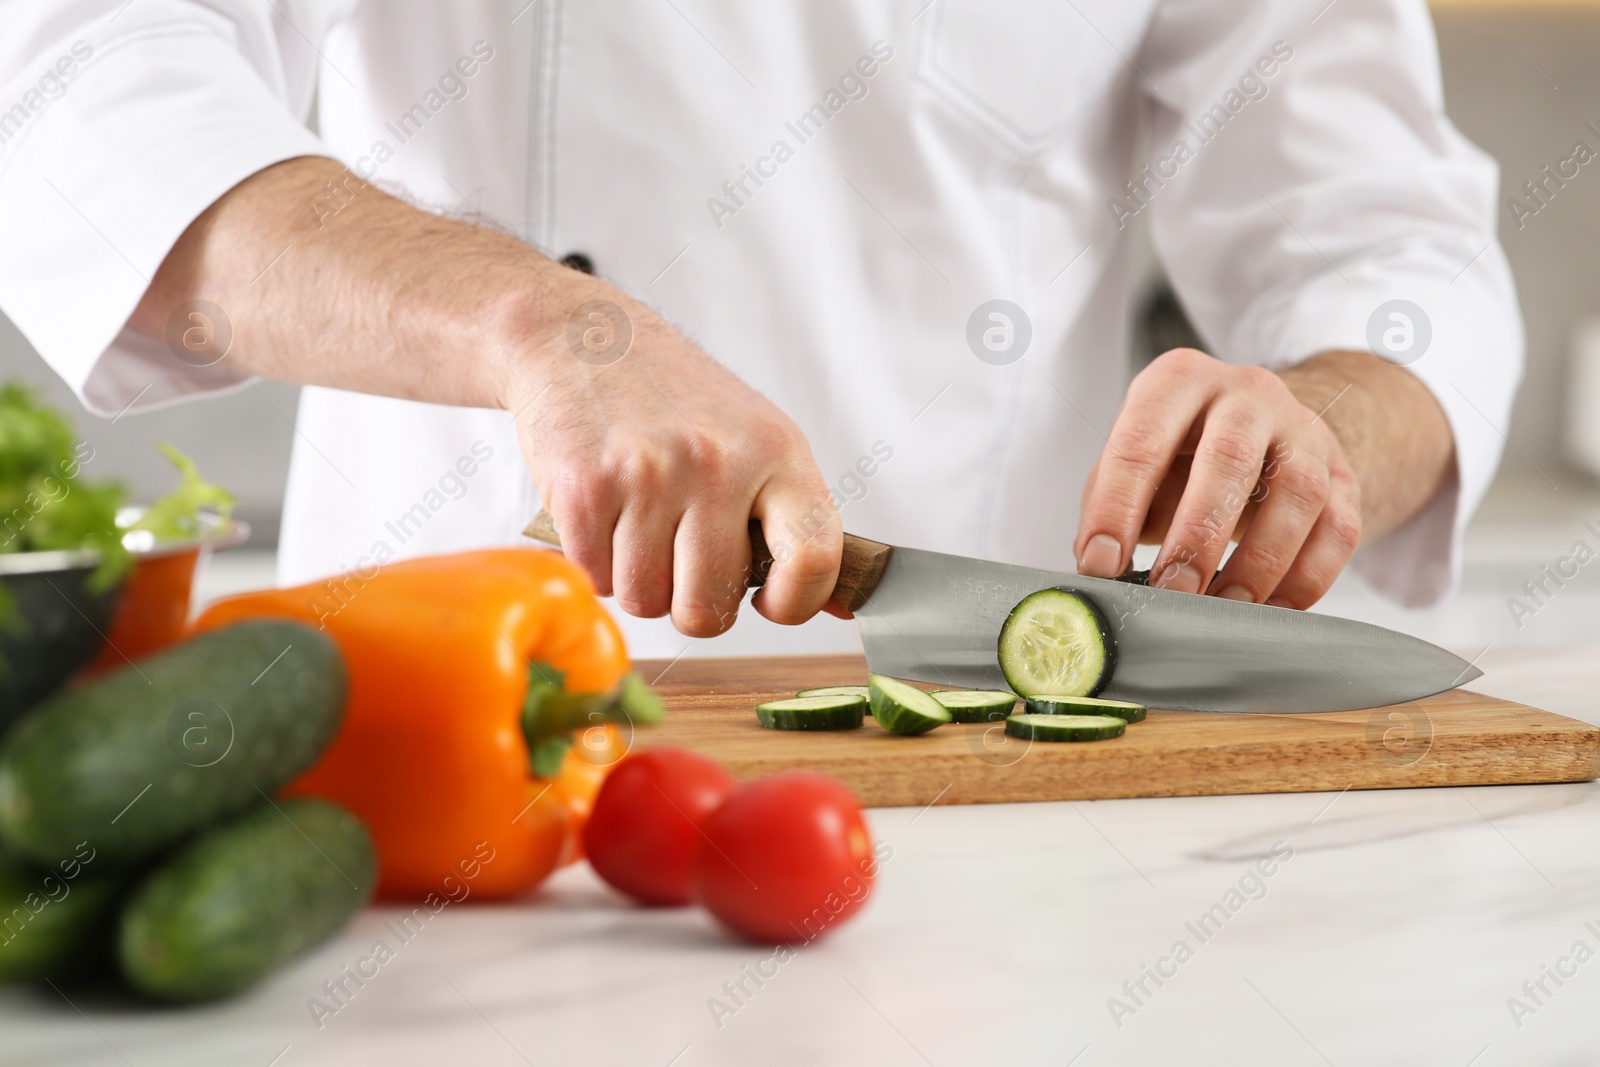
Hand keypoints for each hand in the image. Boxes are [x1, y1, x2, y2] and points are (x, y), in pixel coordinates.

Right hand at [503, 276, 841, 636]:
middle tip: (682, 562)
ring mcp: (649, 475)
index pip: (813, 557)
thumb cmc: (673, 396)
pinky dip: (594, 562)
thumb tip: (841, 604)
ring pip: (645, 601)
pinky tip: (603, 513)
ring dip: (637, 581)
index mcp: (777, 450)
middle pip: (710, 608)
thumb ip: (791, 515)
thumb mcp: (755, 435)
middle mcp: (718, 462)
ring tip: (637, 524)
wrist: (582, 335)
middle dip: (692, 604)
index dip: (793, 603)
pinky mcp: (585, 488)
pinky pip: (596, 579)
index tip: (767, 601)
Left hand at [1073, 348, 1362, 607]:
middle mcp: (1247, 393)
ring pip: (1297, 494)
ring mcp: (1303, 430)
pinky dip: (1306, 578)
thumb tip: (1097, 570)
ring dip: (1258, 563)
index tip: (1100, 565)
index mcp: (1179, 381)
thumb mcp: (1135, 459)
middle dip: (1196, 535)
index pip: (1142, 441)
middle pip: (1229, 460)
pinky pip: (1338, 529)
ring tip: (1222, 608)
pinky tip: (1271, 609)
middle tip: (1170, 591)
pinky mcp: (1342, 474)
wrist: (1266, 427)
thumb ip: (1108, 505)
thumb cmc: (1183, 451)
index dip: (1118, 507)